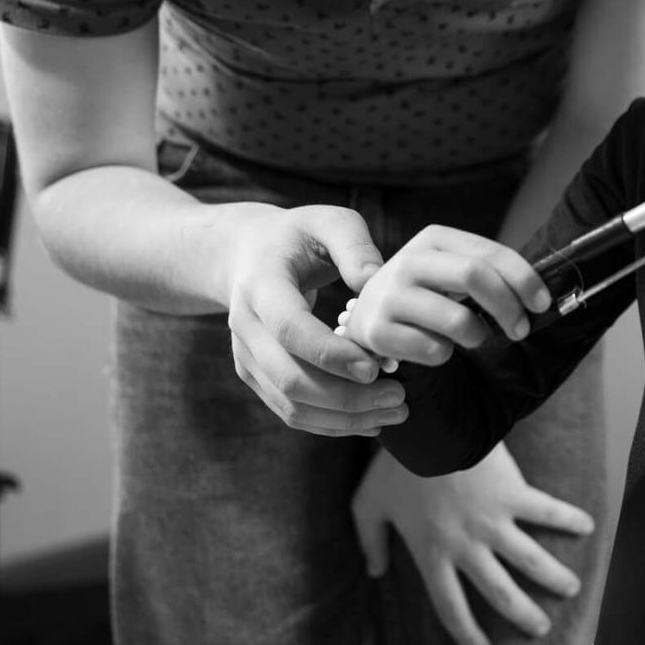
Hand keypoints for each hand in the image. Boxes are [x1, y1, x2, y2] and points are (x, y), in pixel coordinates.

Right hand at [221, 200, 406, 436]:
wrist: (245, 254)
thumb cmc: (298, 235)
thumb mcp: (328, 221)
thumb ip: (354, 245)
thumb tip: (376, 280)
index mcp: (260, 285)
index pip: (290, 329)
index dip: (330, 354)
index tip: (375, 368)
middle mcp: (245, 327)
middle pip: (291, 378)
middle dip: (347, 397)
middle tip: (399, 396)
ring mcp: (247, 357)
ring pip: (291, 404)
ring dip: (344, 418)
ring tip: (395, 412)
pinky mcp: (257, 376)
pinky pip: (291, 411)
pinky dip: (331, 423)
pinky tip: (371, 421)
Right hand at [339, 223, 551, 366]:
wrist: (367, 316)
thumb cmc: (426, 293)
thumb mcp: (451, 271)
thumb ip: (488, 273)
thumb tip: (541, 297)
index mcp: (433, 238)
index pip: (489, 253)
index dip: (523, 278)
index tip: (542, 304)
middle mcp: (408, 261)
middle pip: (474, 276)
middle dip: (508, 307)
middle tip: (521, 330)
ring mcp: (389, 296)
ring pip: (458, 320)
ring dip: (478, 336)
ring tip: (473, 337)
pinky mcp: (377, 332)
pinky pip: (435, 351)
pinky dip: (446, 355)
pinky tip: (436, 347)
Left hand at [351, 442, 593, 644]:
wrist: (426, 427)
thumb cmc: (395, 466)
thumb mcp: (368, 506)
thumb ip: (370, 541)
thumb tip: (375, 571)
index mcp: (432, 554)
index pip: (450, 606)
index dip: (466, 632)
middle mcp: (466, 546)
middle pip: (499, 592)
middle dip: (522, 614)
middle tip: (540, 628)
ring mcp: (493, 522)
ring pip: (530, 560)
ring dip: (553, 577)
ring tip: (571, 589)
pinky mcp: (513, 494)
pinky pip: (546, 511)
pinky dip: (569, 519)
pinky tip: (588, 526)